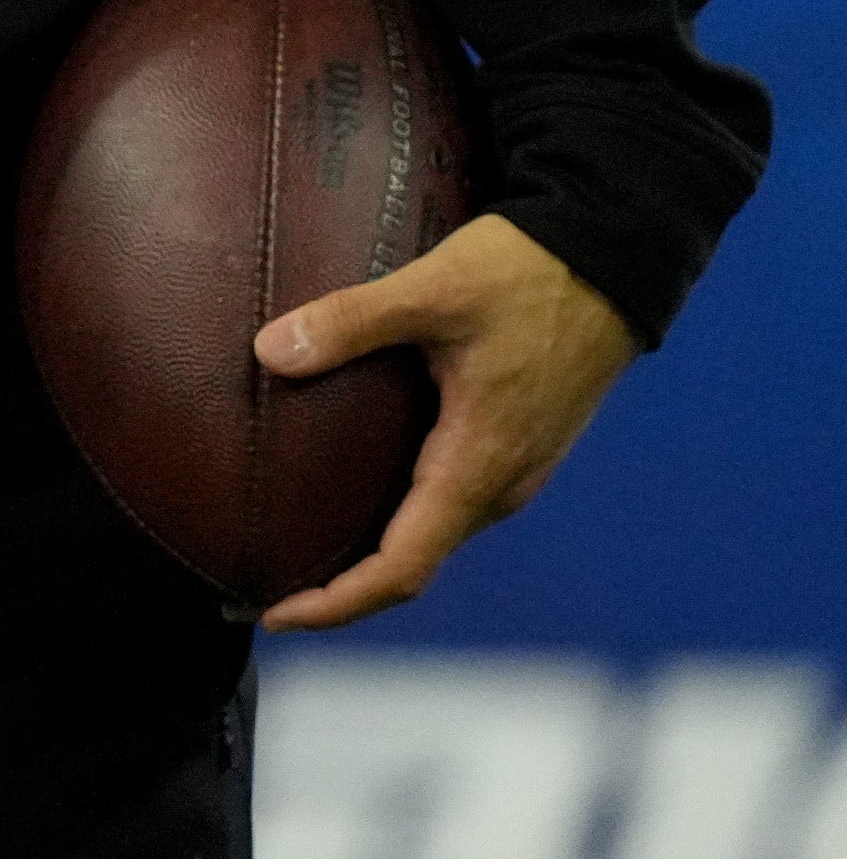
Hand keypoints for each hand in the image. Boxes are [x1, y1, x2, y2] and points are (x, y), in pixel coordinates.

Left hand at [254, 211, 637, 629]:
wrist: (610, 259)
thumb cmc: (525, 275)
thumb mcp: (432, 289)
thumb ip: (350, 321)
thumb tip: (268, 352)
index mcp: (479, 464)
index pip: (404, 566)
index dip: (339, 601)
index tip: (276, 614)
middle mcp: (500, 484)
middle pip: (412, 562)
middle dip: (340, 587)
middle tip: (262, 579)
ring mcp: (512, 468)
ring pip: (431, 532)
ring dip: (368, 554)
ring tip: (294, 544)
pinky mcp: (514, 444)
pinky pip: (447, 501)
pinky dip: (395, 516)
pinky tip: (349, 490)